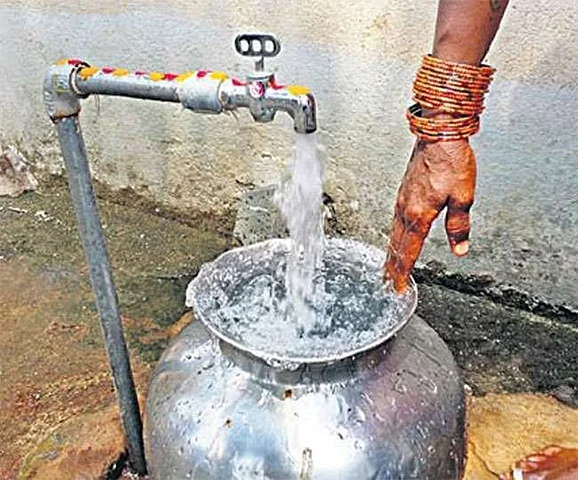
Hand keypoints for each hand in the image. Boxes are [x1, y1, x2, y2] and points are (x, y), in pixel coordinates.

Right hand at [384, 139, 475, 292]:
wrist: (438, 133)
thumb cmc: (451, 160)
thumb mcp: (463, 197)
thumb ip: (459, 226)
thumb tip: (459, 248)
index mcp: (419, 214)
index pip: (409, 251)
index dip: (404, 271)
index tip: (399, 287)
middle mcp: (405, 209)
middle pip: (396, 246)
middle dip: (392, 268)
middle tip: (388, 284)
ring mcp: (401, 200)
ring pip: (393, 234)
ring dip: (390, 253)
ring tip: (388, 267)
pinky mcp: (402, 192)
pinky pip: (394, 221)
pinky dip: (393, 237)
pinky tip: (395, 237)